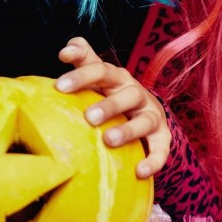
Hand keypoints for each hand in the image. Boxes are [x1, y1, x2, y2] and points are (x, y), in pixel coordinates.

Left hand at [55, 37, 170, 178]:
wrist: (144, 112)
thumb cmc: (111, 93)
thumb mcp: (99, 75)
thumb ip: (84, 60)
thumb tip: (66, 50)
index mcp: (117, 77)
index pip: (100, 70)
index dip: (81, 76)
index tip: (59, 86)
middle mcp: (136, 93)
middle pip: (126, 95)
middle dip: (108, 106)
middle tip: (88, 117)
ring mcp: (151, 115)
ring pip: (144, 121)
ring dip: (128, 130)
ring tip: (109, 140)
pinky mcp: (162, 137)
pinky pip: (161, 149)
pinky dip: (153, 160)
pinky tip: (139, 171)